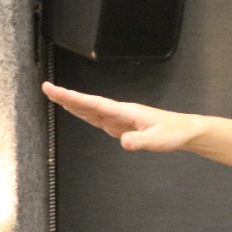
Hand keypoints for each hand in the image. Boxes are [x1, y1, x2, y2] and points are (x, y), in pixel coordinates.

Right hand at [42, 82, 203, 152]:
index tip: (56, 90)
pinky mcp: (121, 125)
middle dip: (67, 97)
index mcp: (125, 112)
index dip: (74, 98)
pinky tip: (77, 111)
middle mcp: (120, 112)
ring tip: (55, 96)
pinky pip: (98, 117)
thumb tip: (123, 142)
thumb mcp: (158, 140)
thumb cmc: (173, 133)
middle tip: (46, 88)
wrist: (184, 131)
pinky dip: (84, 112)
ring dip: (73, 103)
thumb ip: (140, 140)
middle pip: (88, 103)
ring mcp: (120, 118)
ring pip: (91, 109)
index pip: (95, 104)